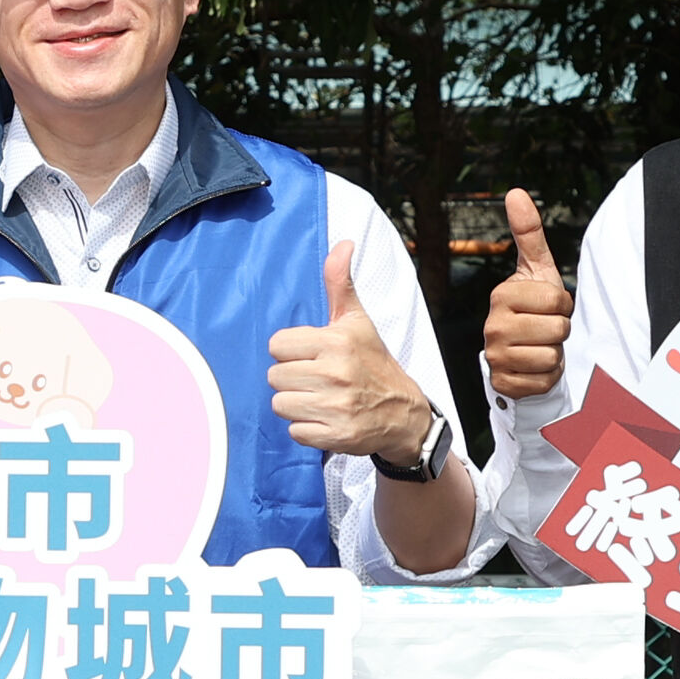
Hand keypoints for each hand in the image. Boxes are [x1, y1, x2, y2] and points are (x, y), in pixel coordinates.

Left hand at [268, 242, 438, 461]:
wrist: (404, 412)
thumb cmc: (373, 362)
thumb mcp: (357, 321)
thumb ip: (340, 283)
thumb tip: (342, 243)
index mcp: (336, 342)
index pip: (277, 345)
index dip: (291, 351)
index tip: (313, 355)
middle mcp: (336, 373)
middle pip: (275, 376)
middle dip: (292, 379)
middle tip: (318, 379)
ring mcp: (337, 406)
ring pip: (280, 404)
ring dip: (296, 404)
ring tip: (320, 399)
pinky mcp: (336, 435)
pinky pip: (294, 431)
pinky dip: (306, 429)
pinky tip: (326, 419)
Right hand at [481, 189, 570, 402]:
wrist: (520, 352)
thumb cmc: (534, 307)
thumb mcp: (536, 270)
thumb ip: (529, 233)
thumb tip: (516, 191)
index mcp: (501, 296)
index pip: (558, 300)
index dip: (562, 304)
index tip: (547, 307)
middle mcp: (493, 326)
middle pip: (558, 329)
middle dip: (560, 330)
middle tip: (544, 328)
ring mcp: (496, 357)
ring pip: (552, 356)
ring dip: (554, 354)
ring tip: (539, 347)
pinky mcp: (504, 384)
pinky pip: (544, 380)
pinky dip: (547, 376)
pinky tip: (533, 367)